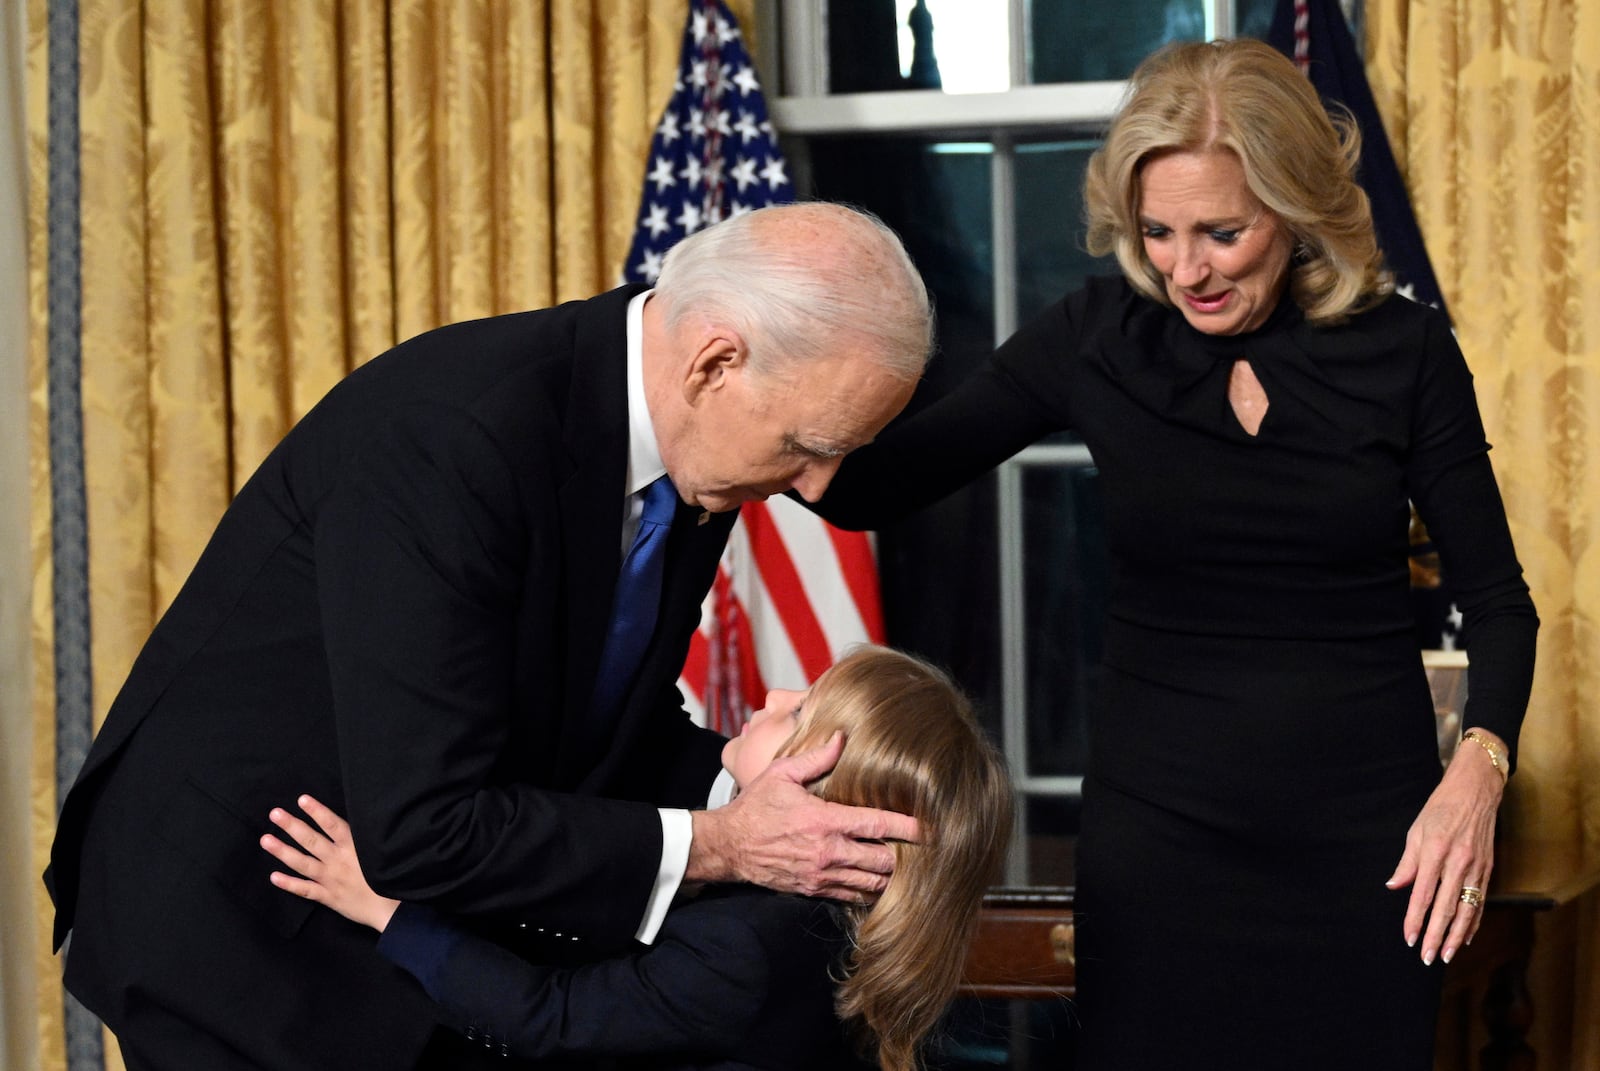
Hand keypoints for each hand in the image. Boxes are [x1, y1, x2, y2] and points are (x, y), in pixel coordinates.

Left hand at [261, 795, 399, 932]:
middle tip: (274, 814)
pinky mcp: (328, 897)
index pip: (332, 824)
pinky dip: (289, 884)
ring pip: (302, 863)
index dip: (317, 811)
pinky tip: (273, 877)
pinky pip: (305, 890)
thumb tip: (354, 823)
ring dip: (283, 851)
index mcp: (353, 847)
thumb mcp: (380, 852)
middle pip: (311, 840)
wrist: (393, 909)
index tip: (302, 799)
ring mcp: (330, 879)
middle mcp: (338, 861)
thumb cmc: (390, 878)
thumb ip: (364, 840)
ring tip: (265, 840)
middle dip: (292, 826)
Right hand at [687, 731, 919, 900]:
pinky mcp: (814, 890)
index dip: (907, 827)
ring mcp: (822, 875)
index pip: (876, 825)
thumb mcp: (782, 774)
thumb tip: (842, 738)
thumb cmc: (755, 806)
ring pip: (871, 884)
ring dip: (891, 877)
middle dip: (905, 857)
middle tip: (923, 850)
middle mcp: (828, 852)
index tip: (929, 827)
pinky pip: (851, 896)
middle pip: (882, 861)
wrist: (728, 846)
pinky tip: (881, 884)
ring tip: (909, 868)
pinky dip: (870, 892)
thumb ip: (816, 758)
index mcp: (824, 821)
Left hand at [1386, 730, 1505, 964]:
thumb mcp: (1416, 831)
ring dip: (1455, 936)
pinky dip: (1473, 922)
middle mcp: (1457, 863)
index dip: (1415, 919)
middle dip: (1434, 935)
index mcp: (1434, 852)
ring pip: (1466, 910)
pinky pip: (1480, 902)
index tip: (1409, 938)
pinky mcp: (1487, 870)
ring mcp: (1476, 868)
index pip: (1423, 894)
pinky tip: (1464, 937)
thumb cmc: (1440, 809)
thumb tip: (1394, 887)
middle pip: (1445, 908)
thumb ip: (1407, 863)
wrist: (1475, 792)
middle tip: (1426, 957)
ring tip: (1445, 955)